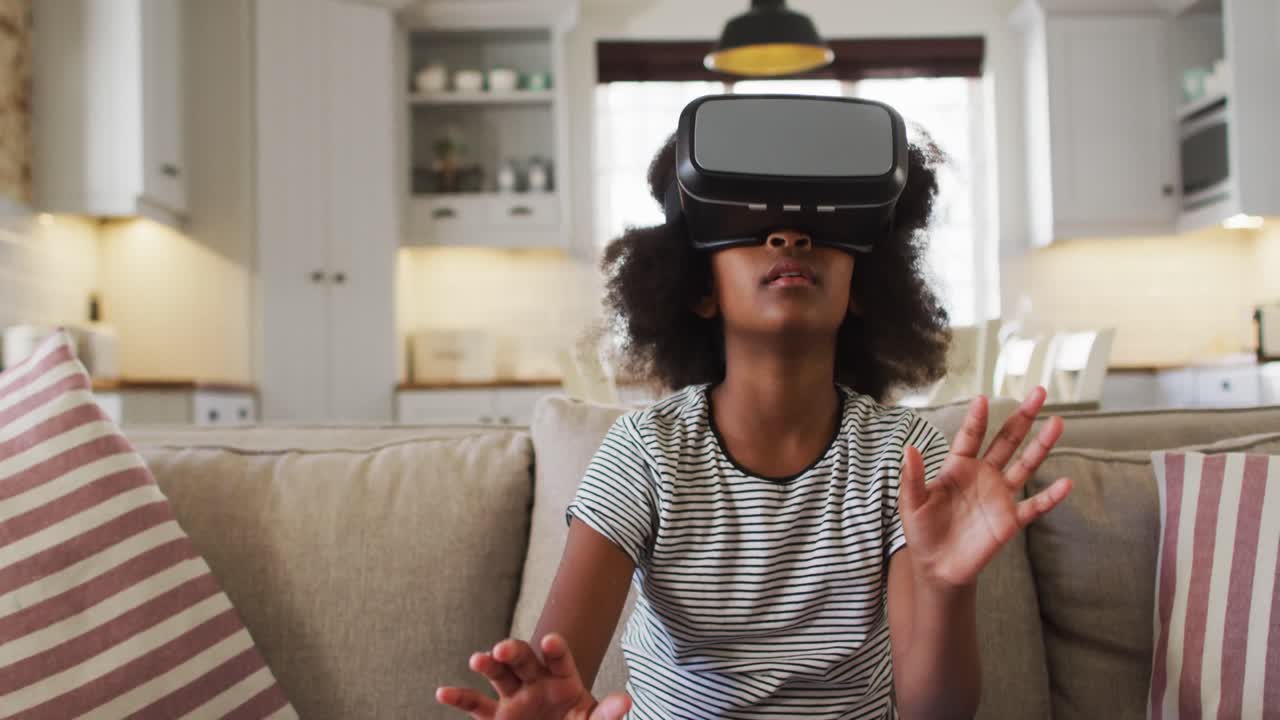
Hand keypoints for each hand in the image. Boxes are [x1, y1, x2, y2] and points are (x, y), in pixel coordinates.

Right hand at [436, 634, 631, 719]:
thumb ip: (607, 713)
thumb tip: (626, 700)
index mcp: (564, 679)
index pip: (559, 658)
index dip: (554, 648)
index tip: (549, 641)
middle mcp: (537, 681)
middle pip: (524, 659)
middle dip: (514, 650)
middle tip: (504, 648)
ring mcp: (515, 697)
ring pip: (499, 674)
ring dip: (488, 664)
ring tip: (478, 659)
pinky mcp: (496, 717)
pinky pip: (476, 704)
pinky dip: (460, 697)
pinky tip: (443, 691)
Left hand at [899, 387, 1072, 589]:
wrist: (937, 566)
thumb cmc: (922, 530)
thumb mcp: (911, 503)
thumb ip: (912, 477)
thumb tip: (908, 449)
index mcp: (958, 467)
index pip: (970, 437)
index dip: (977, 419)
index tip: (983, 399)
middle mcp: (983, 475)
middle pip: (1007, 440)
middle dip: (1022, 417)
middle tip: (1039, 392)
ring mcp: (1000, 496)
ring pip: (1025, 465)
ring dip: (1041, 445)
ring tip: (1057, 423)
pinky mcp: (1010, 520)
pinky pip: (1034, 505)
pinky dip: (1051, 497)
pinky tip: (1066, 483)